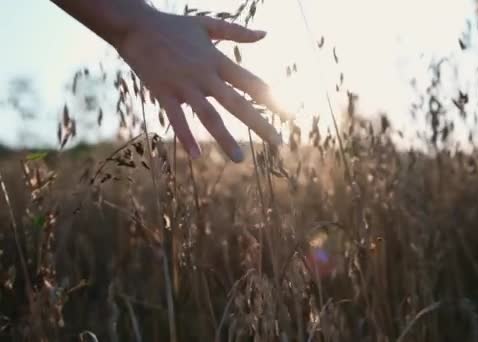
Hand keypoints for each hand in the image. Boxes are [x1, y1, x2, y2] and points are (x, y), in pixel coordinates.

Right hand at [118, 10, 284, 161]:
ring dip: (225, 139)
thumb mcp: (207, 24)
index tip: (290, 115)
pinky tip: (197, 156)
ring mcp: (184, 86)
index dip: (272, 99)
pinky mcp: (163, 93)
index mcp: (217, 60)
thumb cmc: (173, 26)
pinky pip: (176, 119)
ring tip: (239, 159)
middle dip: (259, 124)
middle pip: (237, 104)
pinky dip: (186, 137)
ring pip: (208, 116)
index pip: (251, 83)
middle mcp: (204, 75)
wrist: (135, 26)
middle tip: (278, 143)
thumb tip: (264, 34)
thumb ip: (237, 32)